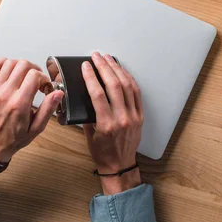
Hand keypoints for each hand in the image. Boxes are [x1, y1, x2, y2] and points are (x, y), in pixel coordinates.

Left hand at [0, 58, 63, 184]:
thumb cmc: (13, 139)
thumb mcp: (36, 128)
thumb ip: (48, 109)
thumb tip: (57, 93)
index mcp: (19, 104)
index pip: (34, 75)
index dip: (43, 78)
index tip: (44, 86)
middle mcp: (6, 94)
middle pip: (23, 65)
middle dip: (34, 69)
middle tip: (36, 81)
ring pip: (9, 63)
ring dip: (20, 66)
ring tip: (24, 76)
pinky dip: (2, 63)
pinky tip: (9, 71)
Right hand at [82, 52, 143, 194]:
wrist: (120, 165)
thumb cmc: (102, 152)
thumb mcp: (88, 135)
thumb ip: (86, 114)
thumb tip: (82, 94)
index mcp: (107, 124)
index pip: (98, 94)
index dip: (91, 77)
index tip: (86, 66)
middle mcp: (122, 118)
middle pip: (114, 85)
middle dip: (104, 67)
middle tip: (96, 56)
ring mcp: (133, 116)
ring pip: (127, 86)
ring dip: (117, 69)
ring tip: (108, 58)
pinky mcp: (140, 115)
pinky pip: (136, 92)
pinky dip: (128, 78)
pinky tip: (122, 70)